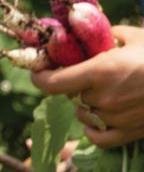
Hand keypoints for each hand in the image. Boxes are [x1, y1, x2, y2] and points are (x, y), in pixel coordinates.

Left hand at [31, 23, 143, 145]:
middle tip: (93, 73)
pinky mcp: (130, 133)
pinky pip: (98, 137)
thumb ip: (104, 36)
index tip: (38, 71)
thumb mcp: (133, 36)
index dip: (40, 76)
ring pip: (85, 114)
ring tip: (107, 90)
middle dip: (77, 84)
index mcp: (101, 71)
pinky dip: (94, 128)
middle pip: (72, 96)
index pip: (52, 83)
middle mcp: (105, 98)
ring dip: (88, 104)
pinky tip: (99, 117)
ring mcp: (117, 118)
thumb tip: (85, 34)